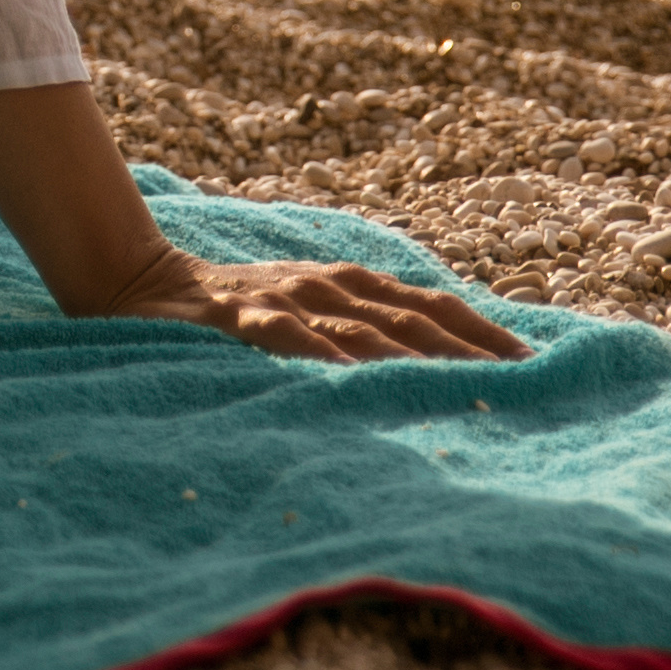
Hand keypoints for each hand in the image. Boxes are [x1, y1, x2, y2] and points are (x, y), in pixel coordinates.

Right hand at [94, 247, 524, 364]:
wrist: (135, 276)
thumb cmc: (235, 306)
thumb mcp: (306, 311)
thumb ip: (362, 333)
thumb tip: (437, 371)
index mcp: (348, 283)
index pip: (431, 306)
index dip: (483, 333)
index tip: (536, 365)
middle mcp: (324, 285)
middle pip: (411, 321)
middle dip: (468, 354)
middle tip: (521, 389)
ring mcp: (281, 299)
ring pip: (360, 332)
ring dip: (415, 362)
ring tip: (461, 393)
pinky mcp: (233, 318)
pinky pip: (285, 338)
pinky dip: (323, 357)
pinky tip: (351, 380)